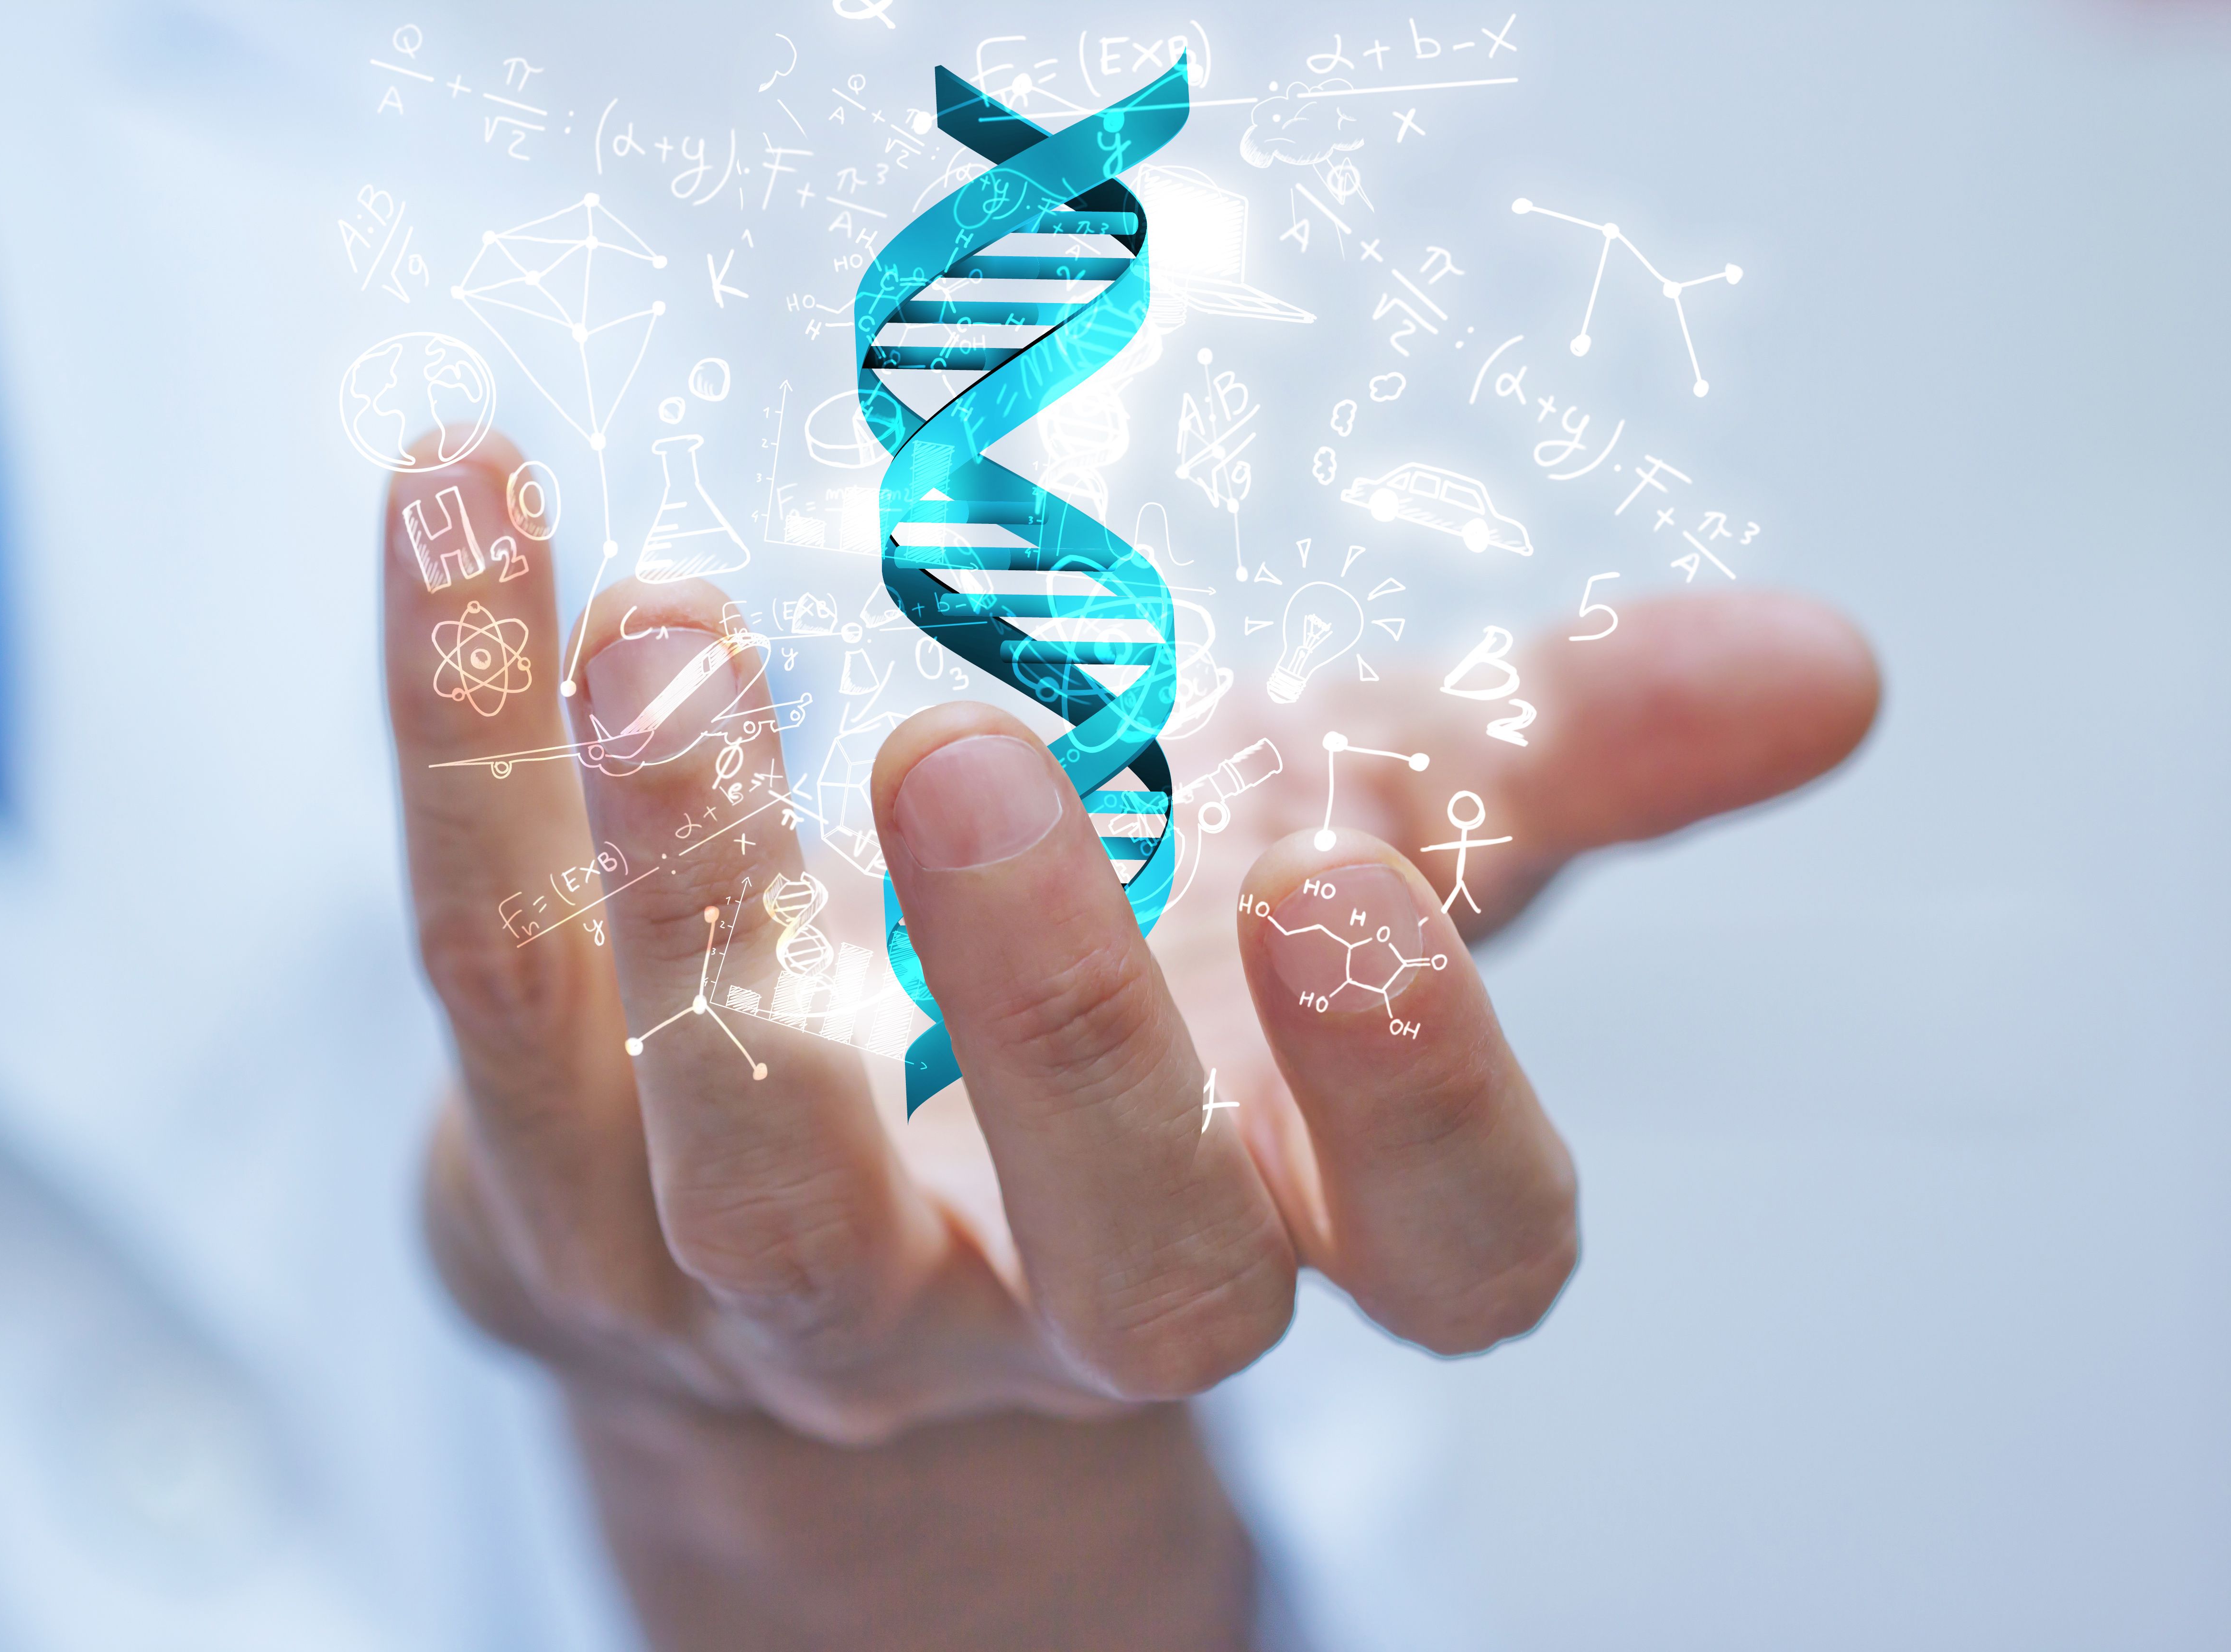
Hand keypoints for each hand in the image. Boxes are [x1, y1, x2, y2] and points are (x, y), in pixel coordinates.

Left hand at [379, 436, 1877, 1648]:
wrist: (801, 1166)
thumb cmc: (1091, 995)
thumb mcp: (1323, 841)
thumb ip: (1552, 762)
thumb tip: (1822, 666)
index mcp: (1272, 1210)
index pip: (1449, 1266)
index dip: (1431, 1107)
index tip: (1351, 881)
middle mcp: (1037, 1299)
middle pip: (1121, 1268)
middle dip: (1074, 1027)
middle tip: (985, 757)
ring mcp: (778, 1289)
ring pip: (752, 1166)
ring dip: (706, 885)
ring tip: (673, 639)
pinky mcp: (545, 1202)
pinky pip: (497, 992)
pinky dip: (466, 745)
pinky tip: (474, 521)